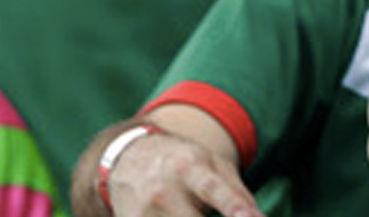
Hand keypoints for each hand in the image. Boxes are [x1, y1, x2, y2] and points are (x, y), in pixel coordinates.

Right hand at [102, 129, 261, 216]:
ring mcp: (143, 212)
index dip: (234, 206)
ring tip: (196, 211)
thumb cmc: (182, 162)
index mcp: (190, 168)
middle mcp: (163, 190)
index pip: (214, 189)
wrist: (130, 156)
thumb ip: (238, 193)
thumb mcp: (213, 164)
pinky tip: (180, 214)